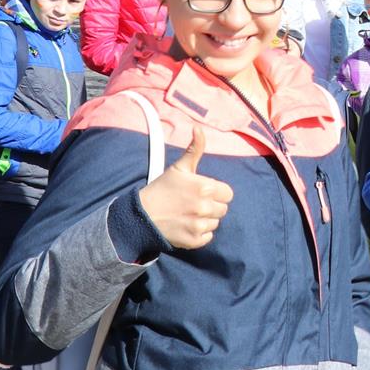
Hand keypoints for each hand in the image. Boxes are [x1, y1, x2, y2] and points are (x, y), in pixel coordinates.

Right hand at [138, 128, 231, 248]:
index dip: (216, 193)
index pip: (228, 194)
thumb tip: (198, 128)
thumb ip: (195, 149)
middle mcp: (204, 207)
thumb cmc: (162, 189)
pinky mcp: (194, 240)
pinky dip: (199, 234)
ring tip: (187, 214)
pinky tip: (186, 226)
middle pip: (223, 209)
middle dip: (211, 206)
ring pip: (215, 223)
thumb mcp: (179, 168)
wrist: (142, 215)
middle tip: (192, 204)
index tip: (202, 193)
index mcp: (205, 187)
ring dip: (205, 220)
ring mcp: (199, 225)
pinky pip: (208, 237)